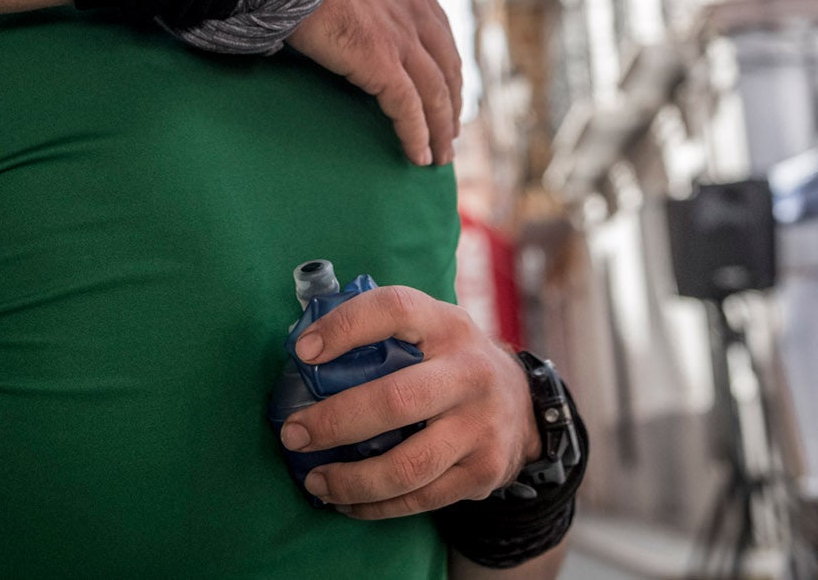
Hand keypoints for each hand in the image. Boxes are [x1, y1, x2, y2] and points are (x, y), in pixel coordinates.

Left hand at [275, 286, 538, 518]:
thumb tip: (303, 350)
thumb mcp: (432, 329)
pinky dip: (376, 506)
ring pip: (408, 465)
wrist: (523, 406)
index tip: (303, 351)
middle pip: (396, 401)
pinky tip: (346, 502)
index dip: (346, 327)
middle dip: (336, 422)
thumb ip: (383, 334)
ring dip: (352, 480)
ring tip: (315, 480)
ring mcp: (481, 427)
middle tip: (294, 434)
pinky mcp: (483, 472)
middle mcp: (470, 373)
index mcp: (447, 325)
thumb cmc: (450, 362)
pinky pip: (420, 499)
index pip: (395, 310)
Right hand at [289, 0, 462, 165]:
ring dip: (440, 129)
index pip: (439, 31)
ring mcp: (402, 37)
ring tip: (439, 156)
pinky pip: (409, 108)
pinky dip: (417, 135)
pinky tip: (419, 157)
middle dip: (451, 102)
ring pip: (435, 93)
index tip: (447, 86)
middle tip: (449, 130)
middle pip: (447, 66)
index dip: (446, 64)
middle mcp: (415, 9)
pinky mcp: (383, 63)